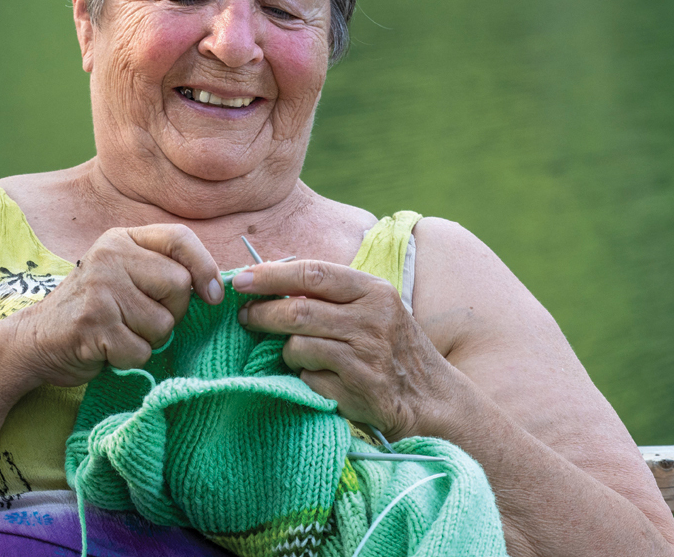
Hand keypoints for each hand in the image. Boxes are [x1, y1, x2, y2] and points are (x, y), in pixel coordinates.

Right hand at [13, 224, 221, 386]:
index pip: (179, 238)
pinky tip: (108, 349)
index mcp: (121, 239)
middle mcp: (110, 256)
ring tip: (120, 333)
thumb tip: (216, 287)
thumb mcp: (122, 274)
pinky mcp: (93, 324)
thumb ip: (160, 270)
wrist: (36, 339)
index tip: (213, 295)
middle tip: (141, 319)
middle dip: (171, 313)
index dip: (205, 267)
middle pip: (178, 285)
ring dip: (148, 340)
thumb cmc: (93, 309)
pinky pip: (140, 350)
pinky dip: (130, 359)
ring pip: (163, 323)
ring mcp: (100, 289)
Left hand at [233, 260, 465, 439]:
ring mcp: (366, 356)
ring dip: (285, 352)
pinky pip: (308, 379)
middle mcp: (372, 320)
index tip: (241, 280)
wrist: (432, 400)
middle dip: (262, 314)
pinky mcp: (359, 390)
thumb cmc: (391, 347)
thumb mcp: (372, 309)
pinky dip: (304, 378)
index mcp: (374, 291)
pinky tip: (319, 378)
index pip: (313, 272)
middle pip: (298, 310)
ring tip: (294, 354)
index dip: (271, 275)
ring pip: (298, 346)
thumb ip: (329, 293)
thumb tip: (268, 277)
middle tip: (244, 318)